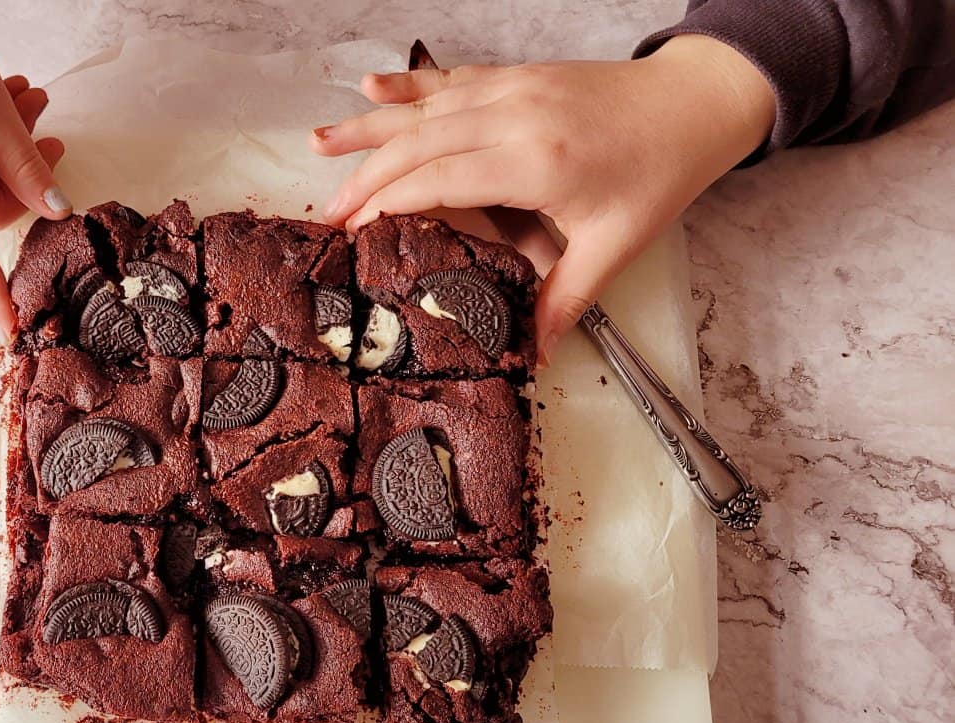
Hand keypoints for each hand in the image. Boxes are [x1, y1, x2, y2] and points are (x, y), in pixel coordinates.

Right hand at [311, 35, 774, 364]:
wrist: (694, 102)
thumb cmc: (659, 171)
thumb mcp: (614, 246)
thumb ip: (563, 300)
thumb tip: (531, 355)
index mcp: (534, 161)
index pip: (436, 180)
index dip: (387, 206)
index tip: (353, 234)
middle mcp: (512, 117)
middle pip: (416, 144)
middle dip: (364, 178)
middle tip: (327, 215)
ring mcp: (510, 90)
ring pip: (422, 108)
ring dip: (368, 127)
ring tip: (318, 145)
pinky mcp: (515, 77)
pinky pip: (448, 78)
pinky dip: (407, 85)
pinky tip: (372, 86)